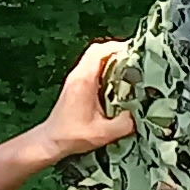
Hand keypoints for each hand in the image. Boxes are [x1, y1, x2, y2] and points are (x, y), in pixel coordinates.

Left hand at [28, 41, 136, 160]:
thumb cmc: (72, 136)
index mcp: (84, 80)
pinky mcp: (76, 85)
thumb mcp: (103, 133)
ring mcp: (75, 79)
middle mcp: (78, 75)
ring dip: (112, 61)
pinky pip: (92, 69)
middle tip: (136, 61)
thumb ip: (125, 124)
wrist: (50, 141)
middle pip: (98, 51)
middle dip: (118, 52)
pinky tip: (118, 83)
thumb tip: (139, 114)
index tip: (135, 53)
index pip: (99, 51)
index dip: (118, 48)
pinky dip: (106, 70)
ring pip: (95, 59)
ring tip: (130, 70)